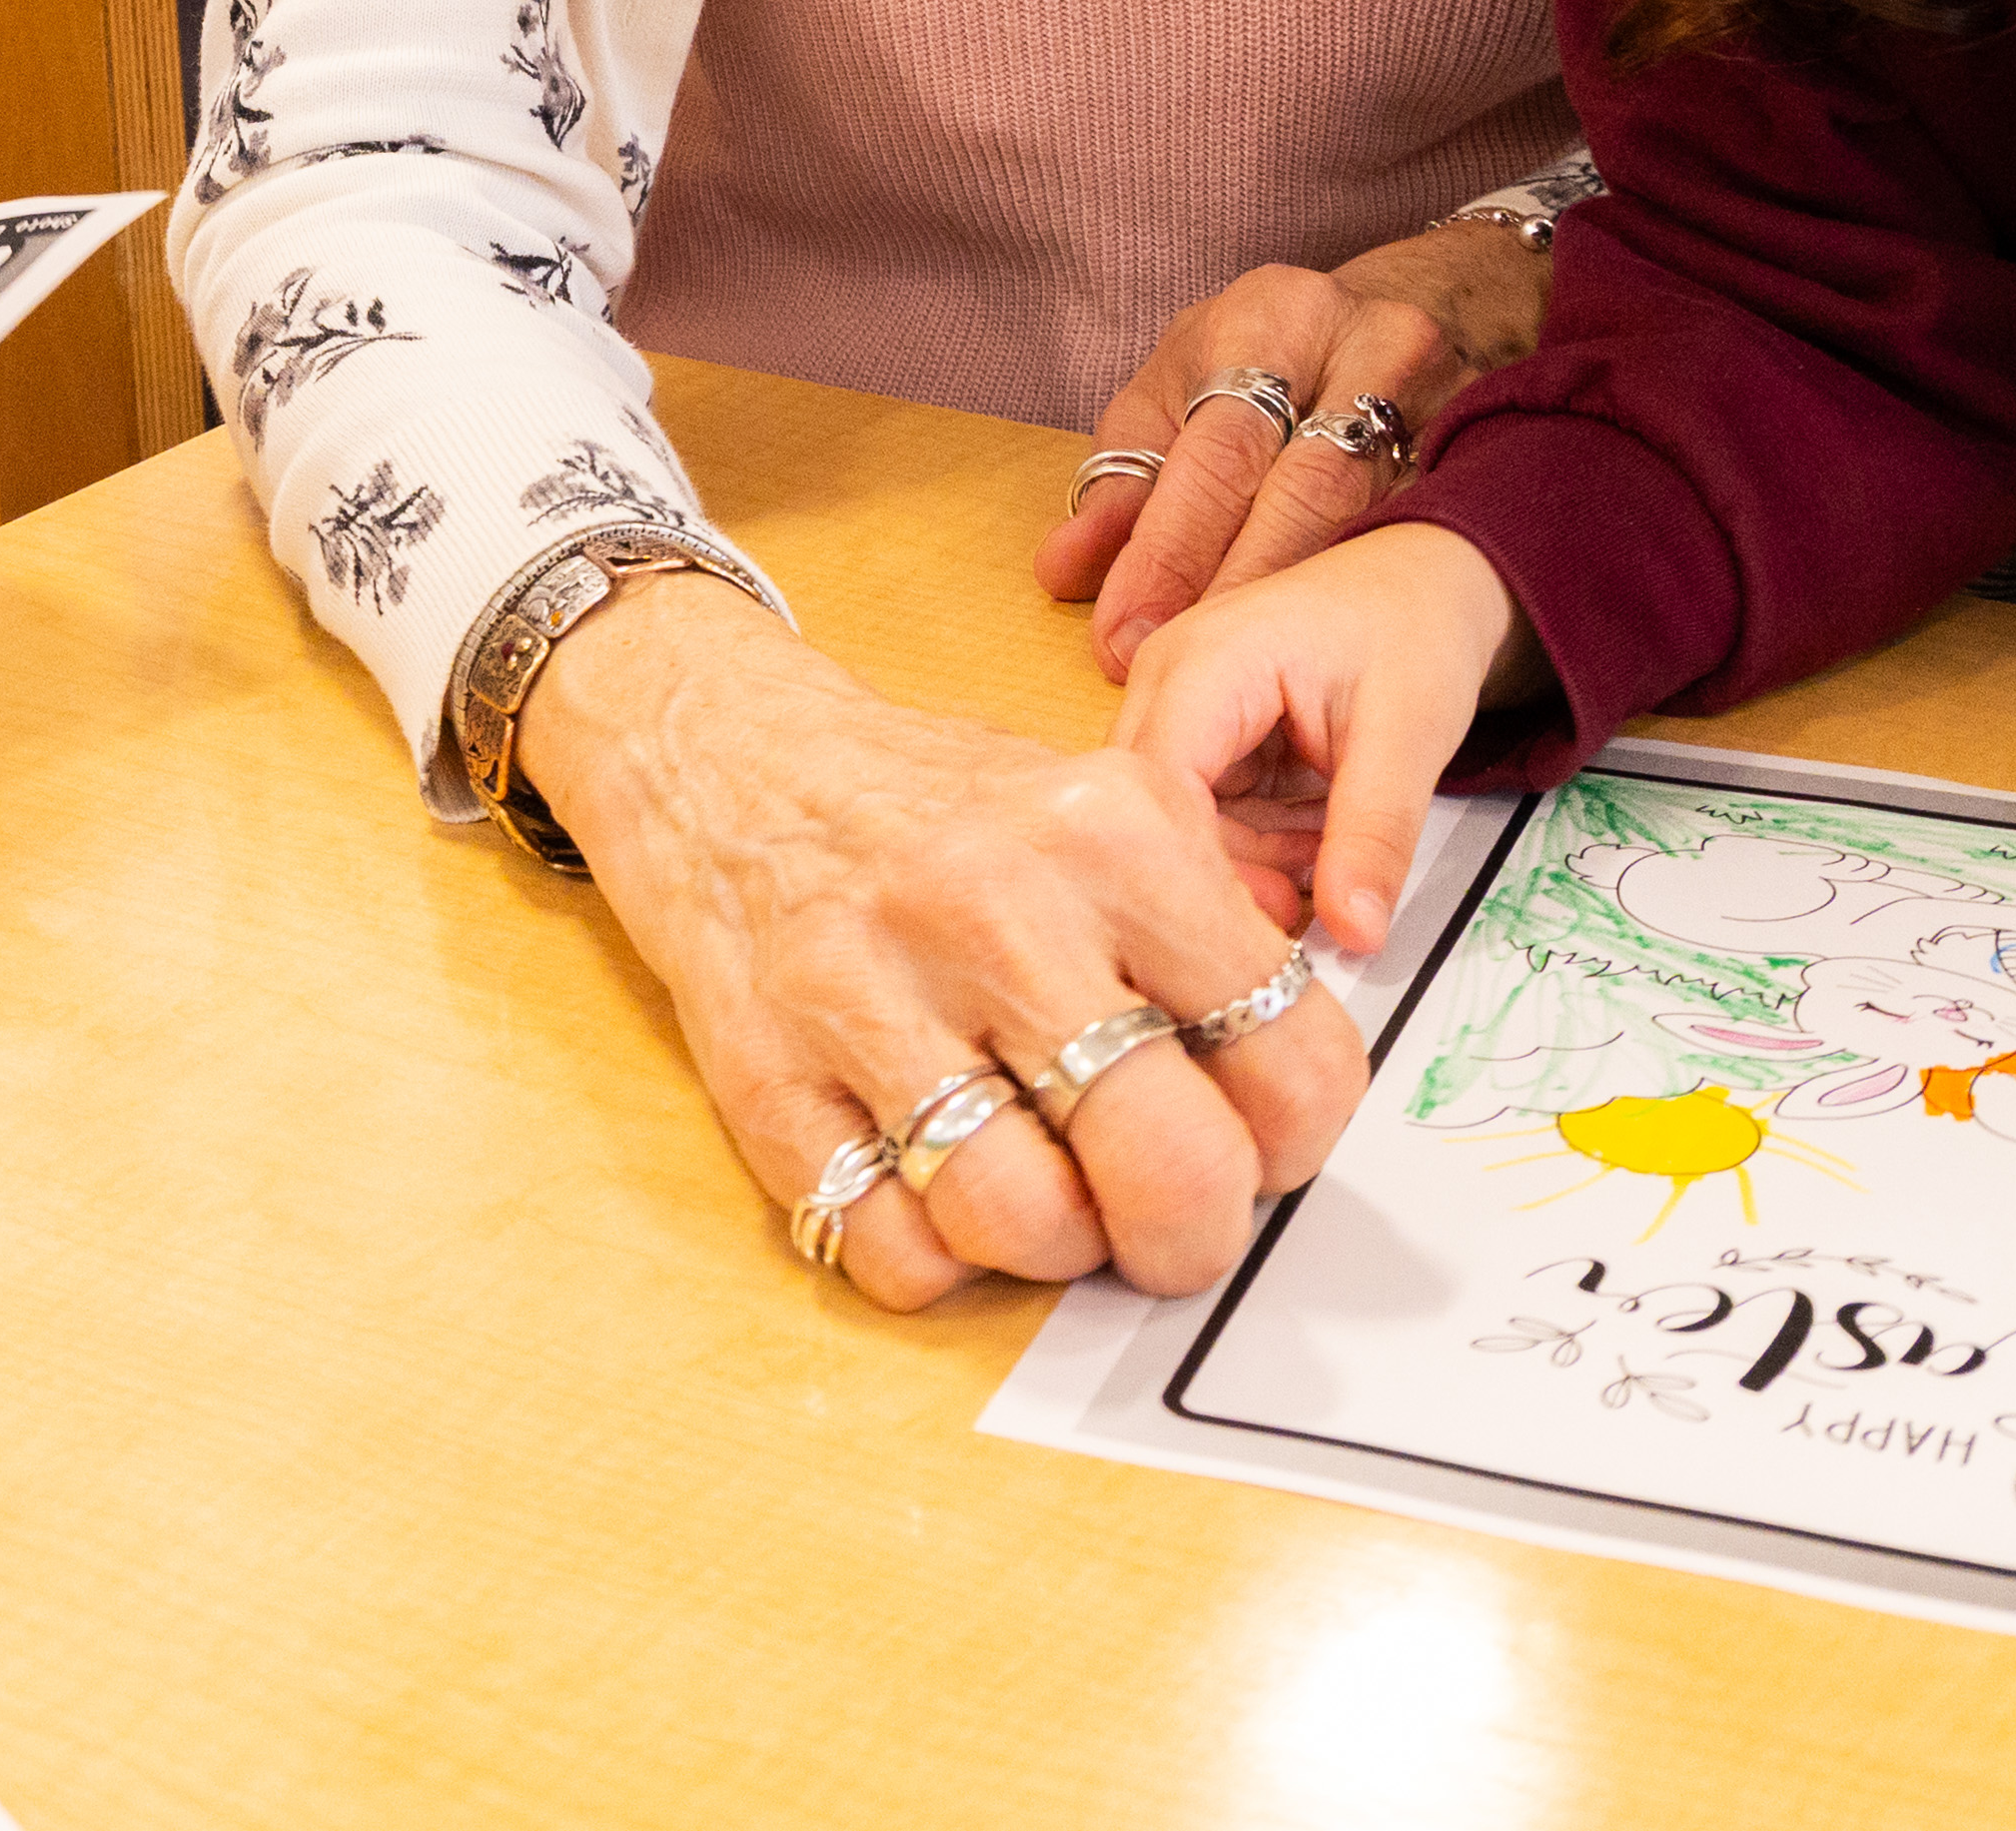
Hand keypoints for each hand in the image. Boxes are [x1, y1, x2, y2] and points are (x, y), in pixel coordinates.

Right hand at [521, 584, 1369, 1316]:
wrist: (724, 757)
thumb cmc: (936, 811)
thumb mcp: (1101, 811)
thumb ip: (1203, 939)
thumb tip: (1285, 1110)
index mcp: (1112, 832)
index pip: (1288, 1057)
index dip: (1291, 1144)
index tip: (1257, 1147)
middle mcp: (995, 906)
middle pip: (1168, 1162)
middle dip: (1190, 1235)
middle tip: (1167, 1223)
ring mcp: (867, 992)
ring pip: (1024, 1224)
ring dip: (1052, 1249)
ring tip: (1039, 1191)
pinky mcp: (766, 1074)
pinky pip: (893, 1253)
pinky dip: (934, 1258)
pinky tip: (932, 1187)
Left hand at [1042, 226, 1548, 670]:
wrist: (1414, 313)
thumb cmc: (1267, 364)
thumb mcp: (1177, 393)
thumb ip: (1123, 481)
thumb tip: (1065, 571)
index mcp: (1273, 317)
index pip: (1218, 449)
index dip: (1171, 551)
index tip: (1127, 635)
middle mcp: (1370, 343)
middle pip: (1307, 485)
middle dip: (1239, 587)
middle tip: (1187, 667)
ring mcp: (1450, 391)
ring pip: (1376, 515)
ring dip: (1309, 601)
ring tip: (1253, 678)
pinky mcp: (1492, 438)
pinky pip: (1431, 526)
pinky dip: (1377, 589)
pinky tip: (1341, 650)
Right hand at [1109, 525, 1523, 957]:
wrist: (1424, 585)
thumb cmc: (1414, 630)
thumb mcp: (1410, 735)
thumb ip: (1376, 835)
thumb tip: (1355, 935)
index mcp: (1204, 662)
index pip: (1157, 786)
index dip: (1201, 866)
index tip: (1272, 920)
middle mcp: (1164, 680)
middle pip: (1153, 813)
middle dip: (1230, 872)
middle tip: (1314, 899)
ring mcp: (1172, 708)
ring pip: (1176, 827)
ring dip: (1253, 860)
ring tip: (1333, 845)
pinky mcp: (1193, 736)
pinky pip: (1202, 818)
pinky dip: (1260, 843)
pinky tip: (1314, 828)